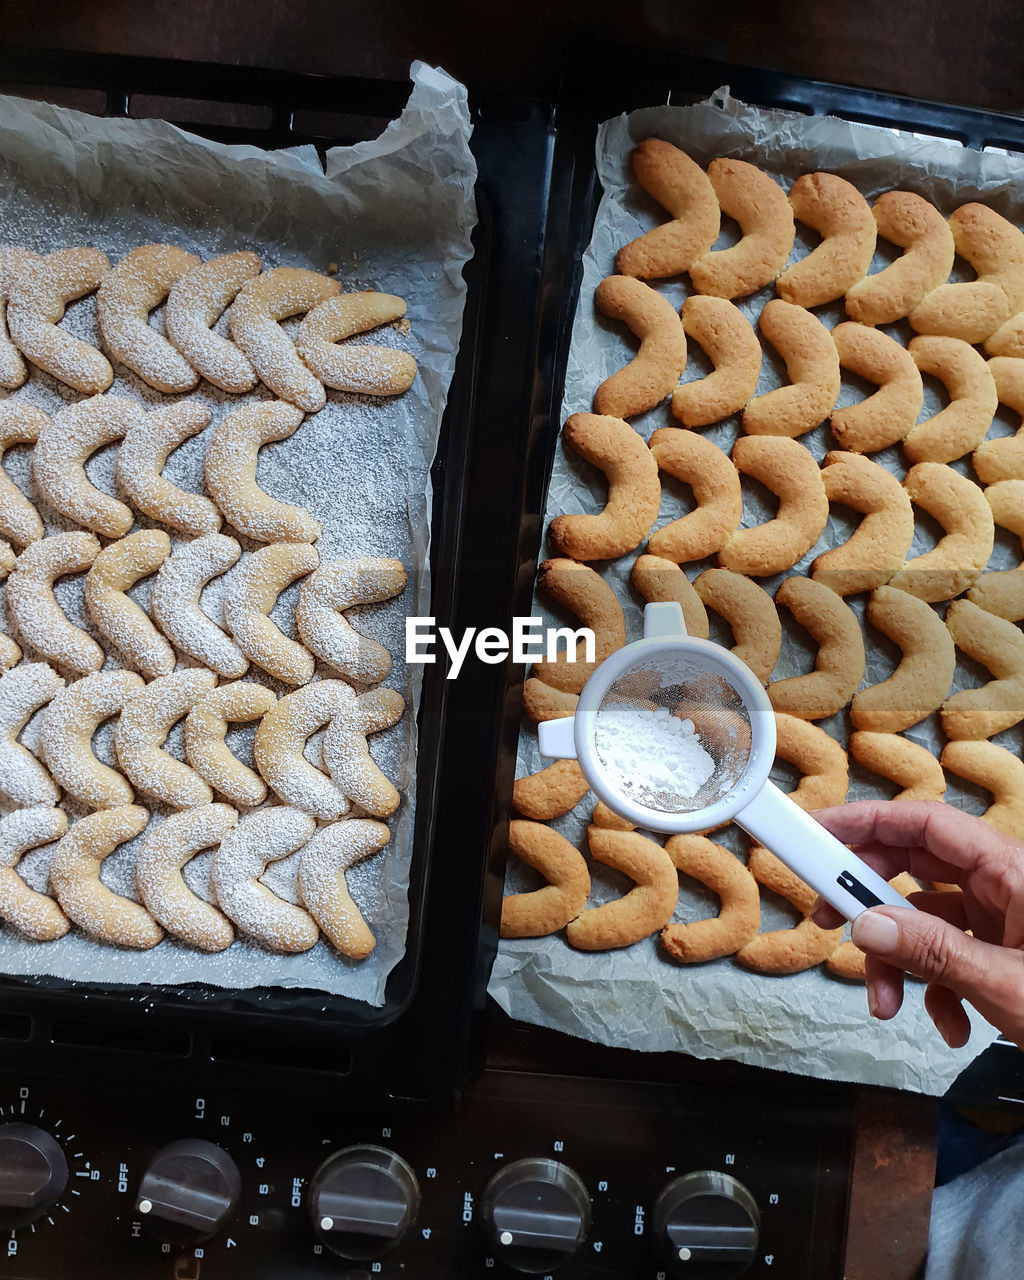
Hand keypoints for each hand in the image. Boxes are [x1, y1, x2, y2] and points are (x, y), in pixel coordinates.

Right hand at [811, 800, 1023, 1048]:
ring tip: (888, 1007)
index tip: (817, 833)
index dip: (867, 820)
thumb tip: (866, 925)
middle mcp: (1006, 885)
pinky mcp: (1004, 951)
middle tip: (826, 920)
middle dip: (870, 901)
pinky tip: (951, 1027)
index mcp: (1013, 871)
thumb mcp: (1006, 985)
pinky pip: (949, 953)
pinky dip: (934, 988)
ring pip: (926, 919)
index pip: (926, 823)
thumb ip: (932, 953)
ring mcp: (1005, 919)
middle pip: (916, 867)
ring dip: (898, 962)